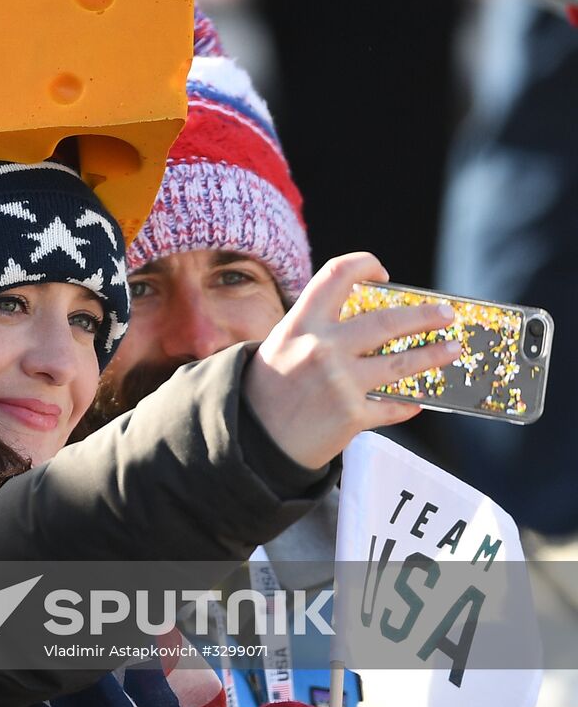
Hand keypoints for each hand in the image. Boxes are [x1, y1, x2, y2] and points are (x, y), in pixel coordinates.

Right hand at [244, 253, 458, 470]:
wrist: (252, 441)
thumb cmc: (266, 390)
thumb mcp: (280, 346)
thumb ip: (315, 329)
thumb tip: (365, 321)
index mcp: (300, 325)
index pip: (336, 276)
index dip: (364, 265)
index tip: (382, 274)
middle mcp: (321, 348)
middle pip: (386, 321)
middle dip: (424, 315)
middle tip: (446, 314)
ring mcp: (339, 383)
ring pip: (402, 363)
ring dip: (434, 354)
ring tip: (453, 349)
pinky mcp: (352, 416)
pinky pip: (393, 406)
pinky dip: (408, 403)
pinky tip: (415, 400)